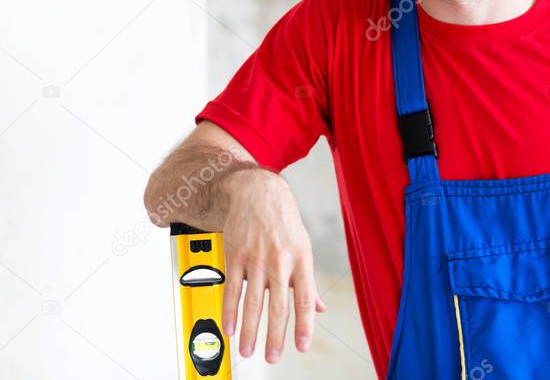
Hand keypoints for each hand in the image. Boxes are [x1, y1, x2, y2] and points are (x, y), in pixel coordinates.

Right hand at [219, 168, 326, 362]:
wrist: (258, 192)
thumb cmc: (284, 221)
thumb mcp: (303, 246)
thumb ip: (307, 281)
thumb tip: (320, 308)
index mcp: (301, 259)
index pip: (305, 299)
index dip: (304, 325)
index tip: (301, 347)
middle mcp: (280, 260)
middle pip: (278, 305)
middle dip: (275, 336)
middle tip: (273, 357)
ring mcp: (257, 258)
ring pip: (253, 301)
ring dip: (250, 330)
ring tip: (247, 350)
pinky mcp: (236, 255)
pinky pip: (233, 288)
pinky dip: (230, 310)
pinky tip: (230, 326)